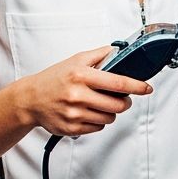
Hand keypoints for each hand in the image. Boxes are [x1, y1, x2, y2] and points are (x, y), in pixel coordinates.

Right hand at [17, 47, 152, 136]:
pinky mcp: (72, 128)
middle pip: (118, 105)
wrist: (30, 99)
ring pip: (109, 118)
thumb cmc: (54, 79)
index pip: (117, 83)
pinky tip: (88, 112)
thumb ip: (99, 55)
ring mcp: (74, 113)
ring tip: (99, 104)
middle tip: (120, 98)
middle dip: (124, 102)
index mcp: (81, 76)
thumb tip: (119, 50)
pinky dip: (98, 121)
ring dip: (110, 112)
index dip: (137, 86)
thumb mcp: (75, 61)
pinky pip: (98, 127)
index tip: (147, 88)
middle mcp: (77, 95)